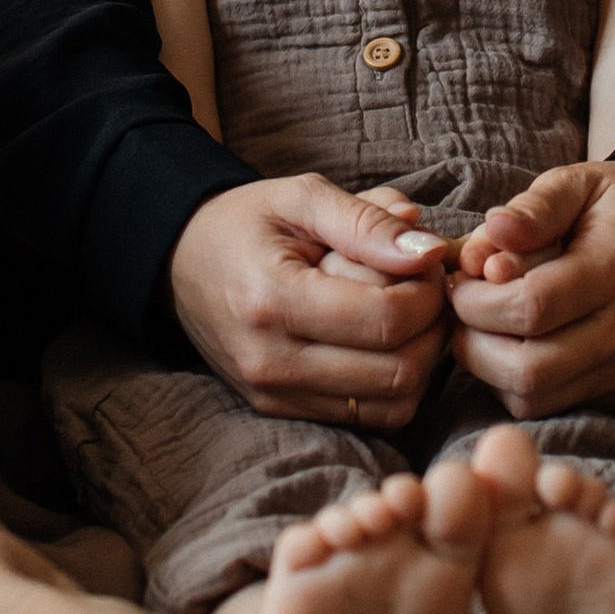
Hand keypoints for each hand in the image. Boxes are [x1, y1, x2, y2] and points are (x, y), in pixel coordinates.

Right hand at [167, 175, 451, 425]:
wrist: (181, 261)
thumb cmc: (248, 222)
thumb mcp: (302, 196)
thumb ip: (367, 221)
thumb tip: (432, 253)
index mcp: (271, 299)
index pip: (386, 319)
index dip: (428, 291)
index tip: (425, 261)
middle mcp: (270, 360)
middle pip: (399, 371)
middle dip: (433, 326)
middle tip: (425, 287)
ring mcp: (274, 394)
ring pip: (394, 404)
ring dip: (421, 359)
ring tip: (407, 312)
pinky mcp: (282, 411)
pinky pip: (370, 417)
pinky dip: (396, 383)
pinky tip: (385, 340)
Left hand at [446, 160, 614, 418]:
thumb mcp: (578, 181)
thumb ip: (533, 207)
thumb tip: (492, 234)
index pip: (532, 307)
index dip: (477, 299)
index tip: (461, 276)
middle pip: (529, 369)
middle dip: (474, 341)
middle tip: (463, 305)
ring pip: (534, 398)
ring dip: (487, 367)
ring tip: (482, 321)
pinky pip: (548, 406)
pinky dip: (511, 382)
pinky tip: (509, 341)